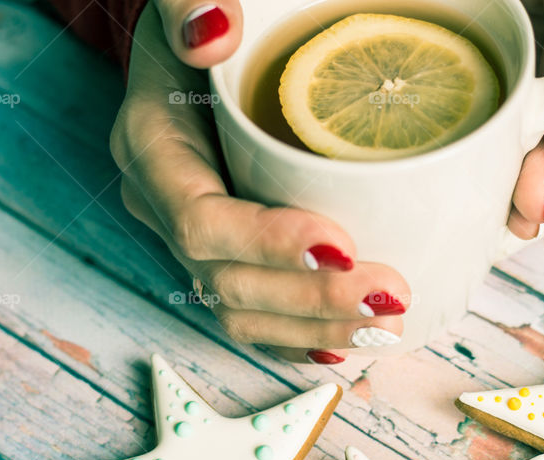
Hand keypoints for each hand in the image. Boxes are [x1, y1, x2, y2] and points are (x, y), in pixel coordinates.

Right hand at [110, 2, 408, 364]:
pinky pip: (259, 314)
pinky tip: (353, 344)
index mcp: (154, 150)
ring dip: (316, 329)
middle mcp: (167, 206)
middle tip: (390, 295)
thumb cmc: (211, 16)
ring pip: (244, 311)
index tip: (343, 242)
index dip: (269, 244)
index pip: (201, 222)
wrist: (205, 44)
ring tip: (387, 326)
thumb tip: (212, 33)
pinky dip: (305, 336)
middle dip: (310, 300)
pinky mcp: (228, 255)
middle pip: (227, 283)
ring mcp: (195, 238)